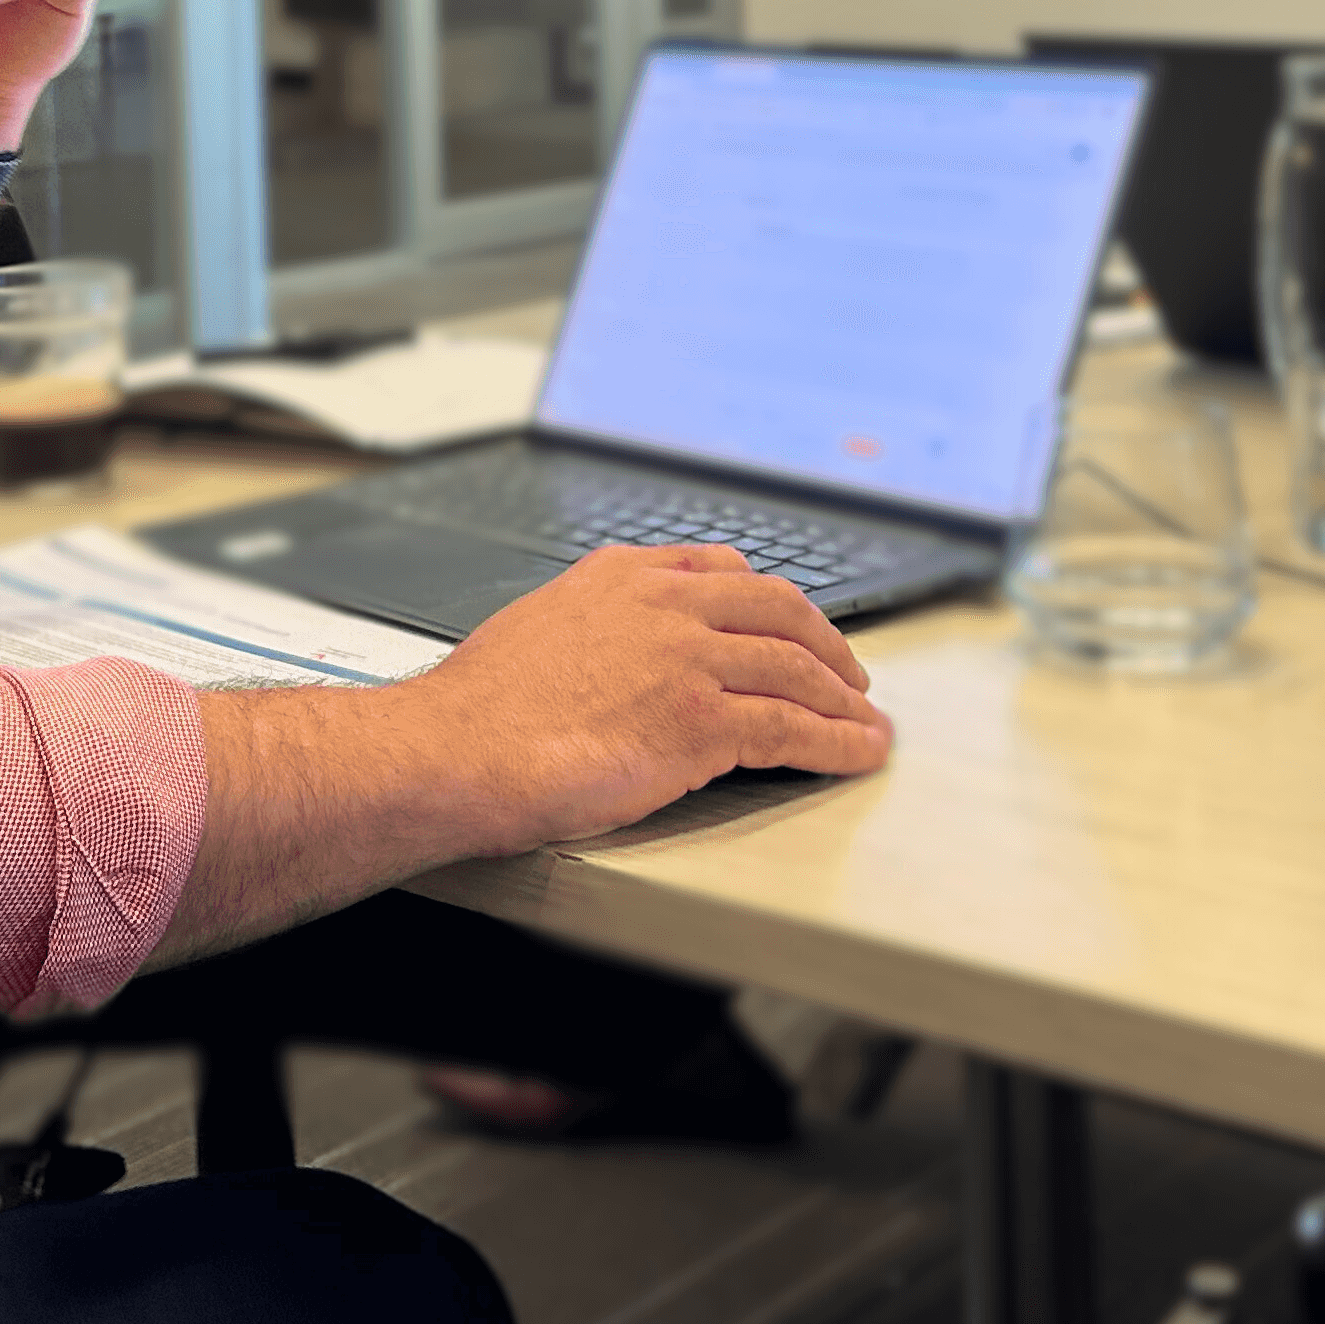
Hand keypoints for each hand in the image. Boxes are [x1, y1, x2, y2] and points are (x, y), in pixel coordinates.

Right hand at [156, 546, 894, 965]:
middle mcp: (665, 605)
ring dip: (844, 700)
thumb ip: (588, 626)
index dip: (771, 602)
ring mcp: (689, 660)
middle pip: (780, 610)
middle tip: (849, 675)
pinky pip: (793, 728)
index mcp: (623, 577)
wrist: (456, 749)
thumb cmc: (478, 710)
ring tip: (867, 723)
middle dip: (827, 644)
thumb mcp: (536, 627)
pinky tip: (857, 753)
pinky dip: (838, 742)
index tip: (791, 622)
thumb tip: (603, 654)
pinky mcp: (704, 722)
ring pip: (796, 669)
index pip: (724, 570)